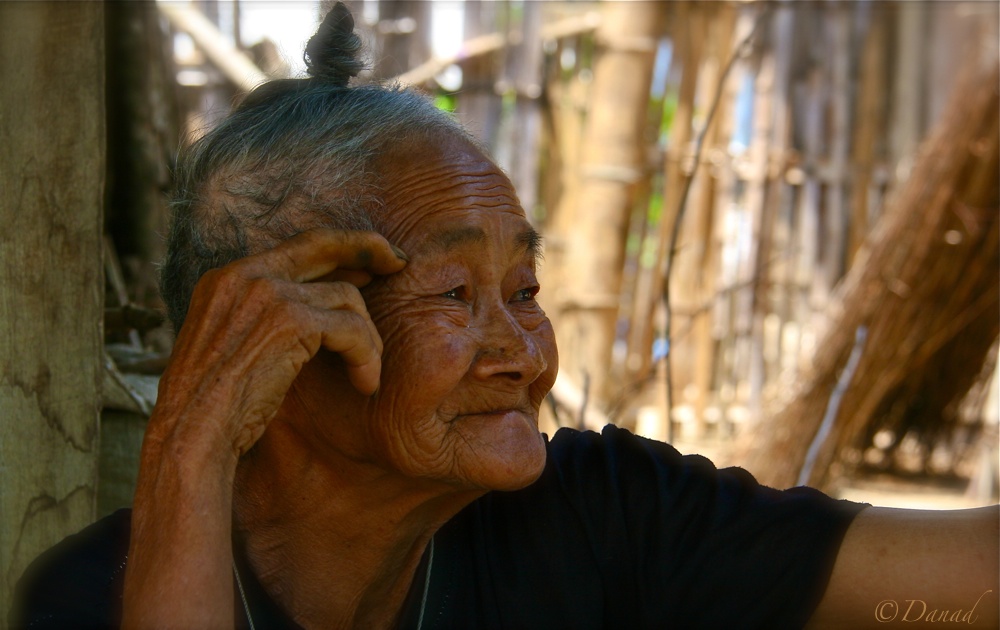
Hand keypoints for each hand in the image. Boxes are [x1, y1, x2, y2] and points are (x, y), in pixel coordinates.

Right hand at [151, 228, 407, 457]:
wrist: (190, 433)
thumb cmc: (214, 408)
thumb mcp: (234, 347)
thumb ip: (269, 318)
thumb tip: (325, 303)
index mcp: (227, 278)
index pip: (297, 245)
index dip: (341, 247)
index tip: (371, 259)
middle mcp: (245, 275)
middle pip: (325, 244)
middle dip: (369, 248)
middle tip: (400, 264)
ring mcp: (267, 293)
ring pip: (347, 299)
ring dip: (368, 339)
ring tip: (369, 373)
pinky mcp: (290, 321)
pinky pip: (353, 329)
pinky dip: (367, 357)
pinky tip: (366, 384)